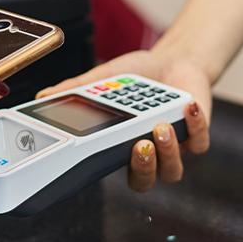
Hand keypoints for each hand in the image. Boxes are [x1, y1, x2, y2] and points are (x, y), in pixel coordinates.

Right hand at [37, 50, 210, 191]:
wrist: (173, 59)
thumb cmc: (137, 75)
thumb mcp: (102, 79)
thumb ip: (75, 89)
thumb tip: (43, 96)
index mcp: (120, 144)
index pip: (109, 167)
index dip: (103, 169)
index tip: (92, 156)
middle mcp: (147, 152)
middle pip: (143, 182)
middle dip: (141, 169)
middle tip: (137, 146)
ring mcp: (174, 147)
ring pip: (172, 171)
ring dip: (167, 152)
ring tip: (159, 126)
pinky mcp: (198, 135)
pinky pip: (199, 143)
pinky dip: (195, 127)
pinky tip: (187, 106)